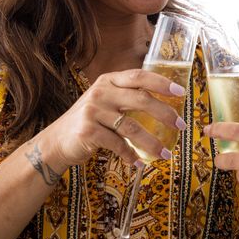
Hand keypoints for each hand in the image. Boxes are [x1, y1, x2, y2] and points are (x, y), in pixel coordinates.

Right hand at [36, 68, 186, 170]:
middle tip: (181, 126)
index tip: (181, 93)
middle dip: (165, 114)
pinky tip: (139, 163)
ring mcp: (93, 111)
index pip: (139, 76)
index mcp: (109, 81)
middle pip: (141, 100)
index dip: (161, 83)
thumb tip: (166, 104)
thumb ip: (128, 97)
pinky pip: (118, 144)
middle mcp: (101, 92)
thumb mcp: (106, 102)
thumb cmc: (90, 121)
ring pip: (132, 127)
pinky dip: (131, 156)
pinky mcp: (88, 131)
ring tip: (165, 154)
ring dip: (152, 143)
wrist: (57, 141)